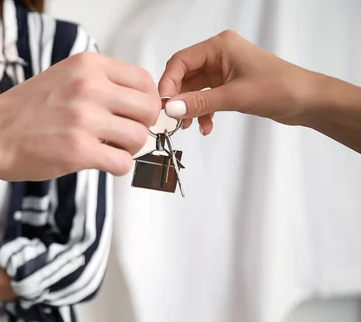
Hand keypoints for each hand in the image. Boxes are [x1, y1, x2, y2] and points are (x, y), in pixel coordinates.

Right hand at [0, 52, 159, 181]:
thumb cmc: (24, 111)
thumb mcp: (64, 77)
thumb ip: (100, 83)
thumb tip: (136, 101)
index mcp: (88, 66)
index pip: (144, 81)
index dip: (146, 103)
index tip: (135, 115)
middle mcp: (89, 88)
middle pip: (147, 110)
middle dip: (140, 126)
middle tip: (123, 135)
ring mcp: (84, 119)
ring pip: (139, 138)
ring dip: (128, 149)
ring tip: (108, 149)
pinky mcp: (79, 151)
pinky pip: (123, 163)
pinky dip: (117, 167)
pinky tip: (100, 162)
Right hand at [158, 30, 316, 134]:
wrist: (308, 101)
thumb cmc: (279, 88)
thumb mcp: (235, 96)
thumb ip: (199, 103)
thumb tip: (170, 108)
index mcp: (219, 46)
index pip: (181, 61)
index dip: (168, 82)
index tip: (162, 105)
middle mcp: (219, 55)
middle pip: (185, 76)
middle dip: (178, 98)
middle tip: (172, 118)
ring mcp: (224, 70)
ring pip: (194, 89)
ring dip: (190, 108)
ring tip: (188, 126)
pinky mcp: (229, 85)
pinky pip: (206, 98)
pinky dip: (203, 112)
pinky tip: (206, 127)